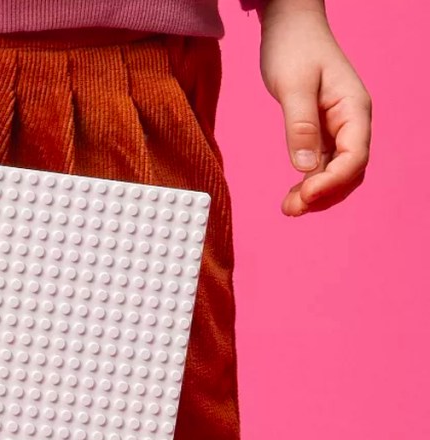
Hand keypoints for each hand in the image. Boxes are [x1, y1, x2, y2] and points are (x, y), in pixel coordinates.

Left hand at [259, 0, 371, 215]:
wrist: (290, 25)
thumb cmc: (293, 47)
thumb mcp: (292, 85)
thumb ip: (300, 125)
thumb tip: (305, 167)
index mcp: (354, 108)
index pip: (354, 156)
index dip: (332, 182)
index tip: (304, 196)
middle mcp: (352, 121)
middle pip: (350, 171)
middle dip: (325, 195)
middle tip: (290, 210)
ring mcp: (338, 127)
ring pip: (338, 172)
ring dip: (317, 194)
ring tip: (288, 208)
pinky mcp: (322, 131)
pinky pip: (323, 164)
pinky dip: (310, 182)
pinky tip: (293, 194)